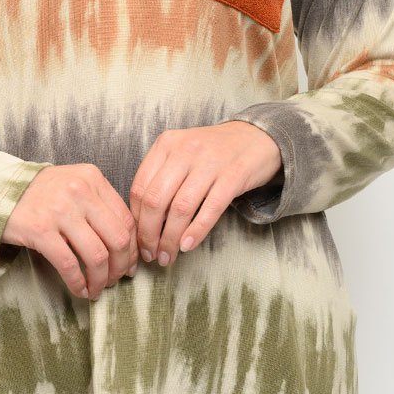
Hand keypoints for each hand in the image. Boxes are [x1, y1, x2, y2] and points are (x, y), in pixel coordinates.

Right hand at [1, 163, 138, 299]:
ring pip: (96, 255)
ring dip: (101, 280)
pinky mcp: (40, 230)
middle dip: (121, 267)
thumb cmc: (42, 194)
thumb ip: (99, 205)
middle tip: (116, 280)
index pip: (126, 219)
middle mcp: (79, 190)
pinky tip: (80, 290)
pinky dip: (78, 283)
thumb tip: (127, 247)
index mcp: (92, 178)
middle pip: (118, 238)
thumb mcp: (74, 185)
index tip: (130, 265)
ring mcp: (60, 210)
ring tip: (97, 289)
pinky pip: (69, 264)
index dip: (132, 248)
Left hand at [129, 121, 282, 266]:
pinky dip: (196, 231)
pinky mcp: (233, 176)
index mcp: (166, 143)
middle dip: (149, 234)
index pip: (139, 187)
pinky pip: (210, 209)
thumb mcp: (181, 154)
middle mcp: (185, 150)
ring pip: (181, 208)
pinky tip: (187, 246)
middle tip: (150, 254)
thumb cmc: (213, 152)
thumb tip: (144, 222)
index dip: (136, 220)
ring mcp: (210, 162)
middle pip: (156, 200)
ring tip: (167, 256)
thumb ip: (162, 178)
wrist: (257, 137)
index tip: (137, 240)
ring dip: (170, 238)